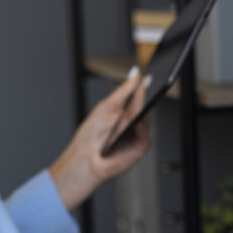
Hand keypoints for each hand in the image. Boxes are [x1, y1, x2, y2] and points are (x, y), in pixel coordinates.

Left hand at [49, 65, 150, 210]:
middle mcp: (132, 122)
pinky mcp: (140, 146)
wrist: (86, 158)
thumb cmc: (91, 135)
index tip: (146, 75)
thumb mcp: (107, 106)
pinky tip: (133, 122)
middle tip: (146, 83)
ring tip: (134, 104)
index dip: (143, 86)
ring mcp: (137, 134)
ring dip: (140, 110)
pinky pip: (145, 132)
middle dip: (145, 95)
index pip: (137, 95)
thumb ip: (124, 90)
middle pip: (144, 104)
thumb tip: (135, 73)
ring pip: (146, 116)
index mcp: (123, 111)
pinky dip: (139, 126)